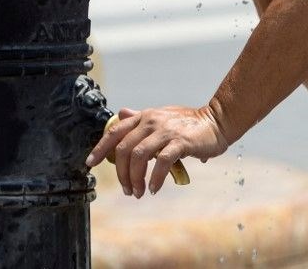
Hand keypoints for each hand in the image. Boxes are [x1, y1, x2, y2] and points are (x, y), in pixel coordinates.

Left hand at [85, 105, 228, 197]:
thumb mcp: (161, 117)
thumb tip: (121, 113)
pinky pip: (161, 162)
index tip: (90, 163)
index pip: (115, 131)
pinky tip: (154, 188)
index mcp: (144, 116)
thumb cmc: (188, 123)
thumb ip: (140, 118)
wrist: (217, 121)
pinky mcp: (180, 142)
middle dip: (121, 173)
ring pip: (139, 156)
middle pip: (124, 149)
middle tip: (127, 189)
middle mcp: (151, 121)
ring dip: (135, 179)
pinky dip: (155, 178)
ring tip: (138, 192)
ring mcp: (166, 130)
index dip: (100, 148)